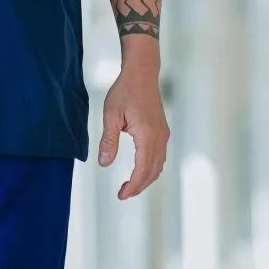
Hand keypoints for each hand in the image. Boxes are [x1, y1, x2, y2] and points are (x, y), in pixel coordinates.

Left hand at [98, 66, 169, 199]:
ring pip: (159, 165)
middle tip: (123, 193)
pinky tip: (140, 168)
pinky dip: (151, 167)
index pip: (142, 170)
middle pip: (153, 172)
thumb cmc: (125, 90)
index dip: (133, 186)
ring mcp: (163, 134)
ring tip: (130, 184)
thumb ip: (109, 140)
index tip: (121, 195)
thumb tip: (104, 163)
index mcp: (147, 136)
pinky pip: (160, 156)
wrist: (142, 73)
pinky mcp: (162, 130)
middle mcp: (159, 138)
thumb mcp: (111, 114)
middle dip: (139, 186)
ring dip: (146, 178)